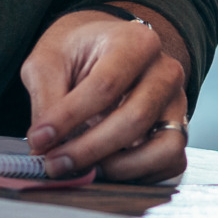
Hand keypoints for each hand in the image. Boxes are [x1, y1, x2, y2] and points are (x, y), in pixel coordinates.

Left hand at [19, 8, 187, 180]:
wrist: (105, 48)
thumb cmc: (78, 53)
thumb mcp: (49, 61)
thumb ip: (47, 99)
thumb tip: (45, 147)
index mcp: (136, 42)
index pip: (105, 86)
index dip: (68, 118)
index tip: (38, 139)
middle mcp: (166, 71)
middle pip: (135, 119)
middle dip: (89, 149)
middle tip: (55, 164)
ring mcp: (177, 103)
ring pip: (163, 147)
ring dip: (120, 168)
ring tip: (85, 169)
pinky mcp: (178, 129)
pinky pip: (171, 163)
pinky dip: (141, 175)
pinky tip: (107, 170)